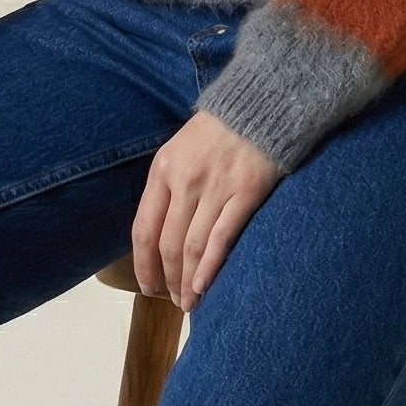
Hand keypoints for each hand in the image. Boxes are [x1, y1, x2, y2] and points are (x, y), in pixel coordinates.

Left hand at [132, 109, 283, 312]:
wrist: (261, 103)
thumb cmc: (220, 128)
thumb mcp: (180, 148)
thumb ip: (169, 185)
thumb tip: (160, 232)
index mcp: (163, 169)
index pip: (144, 228)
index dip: (143, 264)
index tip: (147, 286)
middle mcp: (184, 181)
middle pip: (168, 244)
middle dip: (167, 279)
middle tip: (172, 300)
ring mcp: (215, 188)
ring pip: (193, 247)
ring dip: (188, 281)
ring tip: (189, 302)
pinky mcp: (245, 193)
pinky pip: (221, 238)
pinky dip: (210, 267)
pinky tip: (205, 286)